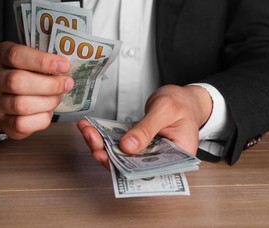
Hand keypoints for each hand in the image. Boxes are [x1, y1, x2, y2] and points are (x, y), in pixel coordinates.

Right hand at [0, 41, 73, 138]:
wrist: (4, 99)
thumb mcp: (29, 59)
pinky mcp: (2, 122)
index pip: (16, 55)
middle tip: (67, 84)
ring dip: (47, 102)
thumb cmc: (24, 74)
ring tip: (58, 97)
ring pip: (20, 105)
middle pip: (17, 81)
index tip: (64, 66)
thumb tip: (66, 67)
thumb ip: (44, 60)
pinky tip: (48, 112)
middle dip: (49, 84)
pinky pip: (22, 124)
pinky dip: (42, 119)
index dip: (42, 61)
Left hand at [77, 84, 211, 169]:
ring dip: (101, 144)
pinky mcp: (137, 146)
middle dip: (106, 154)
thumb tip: (127, 147)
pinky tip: (91, 127)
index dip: (125, 168)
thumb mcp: (165, 110)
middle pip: (130, 165)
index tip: (105, 156)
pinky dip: (104, 137)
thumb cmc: (180, 103)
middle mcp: (160, 161)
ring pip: (121, 156)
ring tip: (87, 130)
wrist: (181, 98)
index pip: (148, 171)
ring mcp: (147, 154)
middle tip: (91, 138)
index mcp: (176, 159)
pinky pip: (119, 146)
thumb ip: (147, 129)